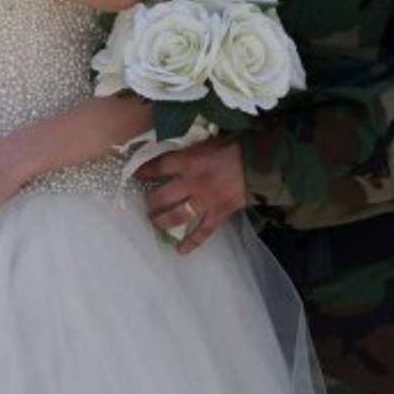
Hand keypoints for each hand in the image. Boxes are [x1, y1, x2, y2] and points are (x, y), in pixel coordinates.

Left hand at [136, 137, 245, 254]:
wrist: (258, 164)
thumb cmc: (232, 148)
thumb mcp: (206, 142)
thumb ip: (189, 151)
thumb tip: (173, 154)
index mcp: (189, 162)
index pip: (159, 167)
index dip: (145, 171)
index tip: (135, 175)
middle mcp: (193, 183)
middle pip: (163, 196)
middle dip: (151, 201)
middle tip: (146, 203)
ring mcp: (205, 201)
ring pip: (178, 215)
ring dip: (163, 221)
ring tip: (154, 223)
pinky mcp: (218, 214)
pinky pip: (202, 232)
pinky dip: (192, 242)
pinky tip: (180, 250)